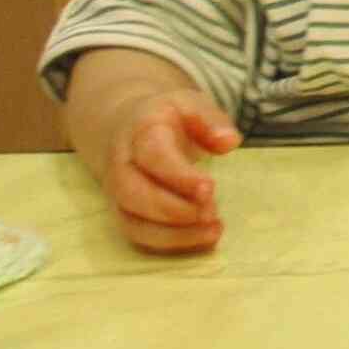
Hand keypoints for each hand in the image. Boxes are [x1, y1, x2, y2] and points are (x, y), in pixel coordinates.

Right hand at [105, 91, 241, 252]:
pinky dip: (170, 244)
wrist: (128, 126)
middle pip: (134, 193)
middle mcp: (121, 165)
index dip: (179, 176)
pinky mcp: (124, 213)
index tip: (210, 188)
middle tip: (211, 212)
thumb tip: (229, 142)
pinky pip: (140, 237)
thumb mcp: (190, 103)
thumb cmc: (166, 116)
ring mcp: (118, 193)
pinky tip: (202, 238)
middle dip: (174, 210)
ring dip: (174, 234)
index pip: (153, 156)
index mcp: (139, 131)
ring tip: (213, 230)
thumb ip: (211, 120)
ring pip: (134, 222)